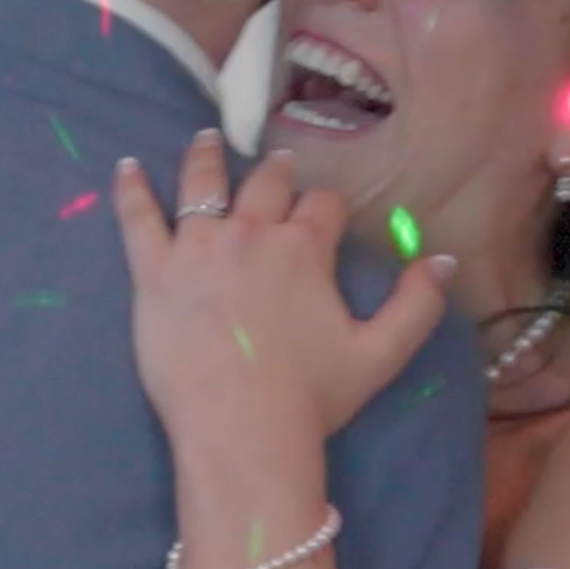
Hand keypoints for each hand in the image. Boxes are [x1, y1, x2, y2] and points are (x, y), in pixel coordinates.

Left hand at [112, 129, 453, 445]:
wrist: (241, 428)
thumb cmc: (311, 397)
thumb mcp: (381, 353)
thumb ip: (416, 304)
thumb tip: (444, 260)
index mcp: (305, 249)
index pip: (322, 206)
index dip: (326, 207)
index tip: (324, 211)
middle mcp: (252, 233)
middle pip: (266, 185)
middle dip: (276, 172)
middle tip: (276, 164)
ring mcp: (198, 247)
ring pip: (202, 184)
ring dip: (206, 158)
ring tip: (205, 140)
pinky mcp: (154, 271)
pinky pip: (138, 217)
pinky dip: (131, 189)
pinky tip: (125, 167)